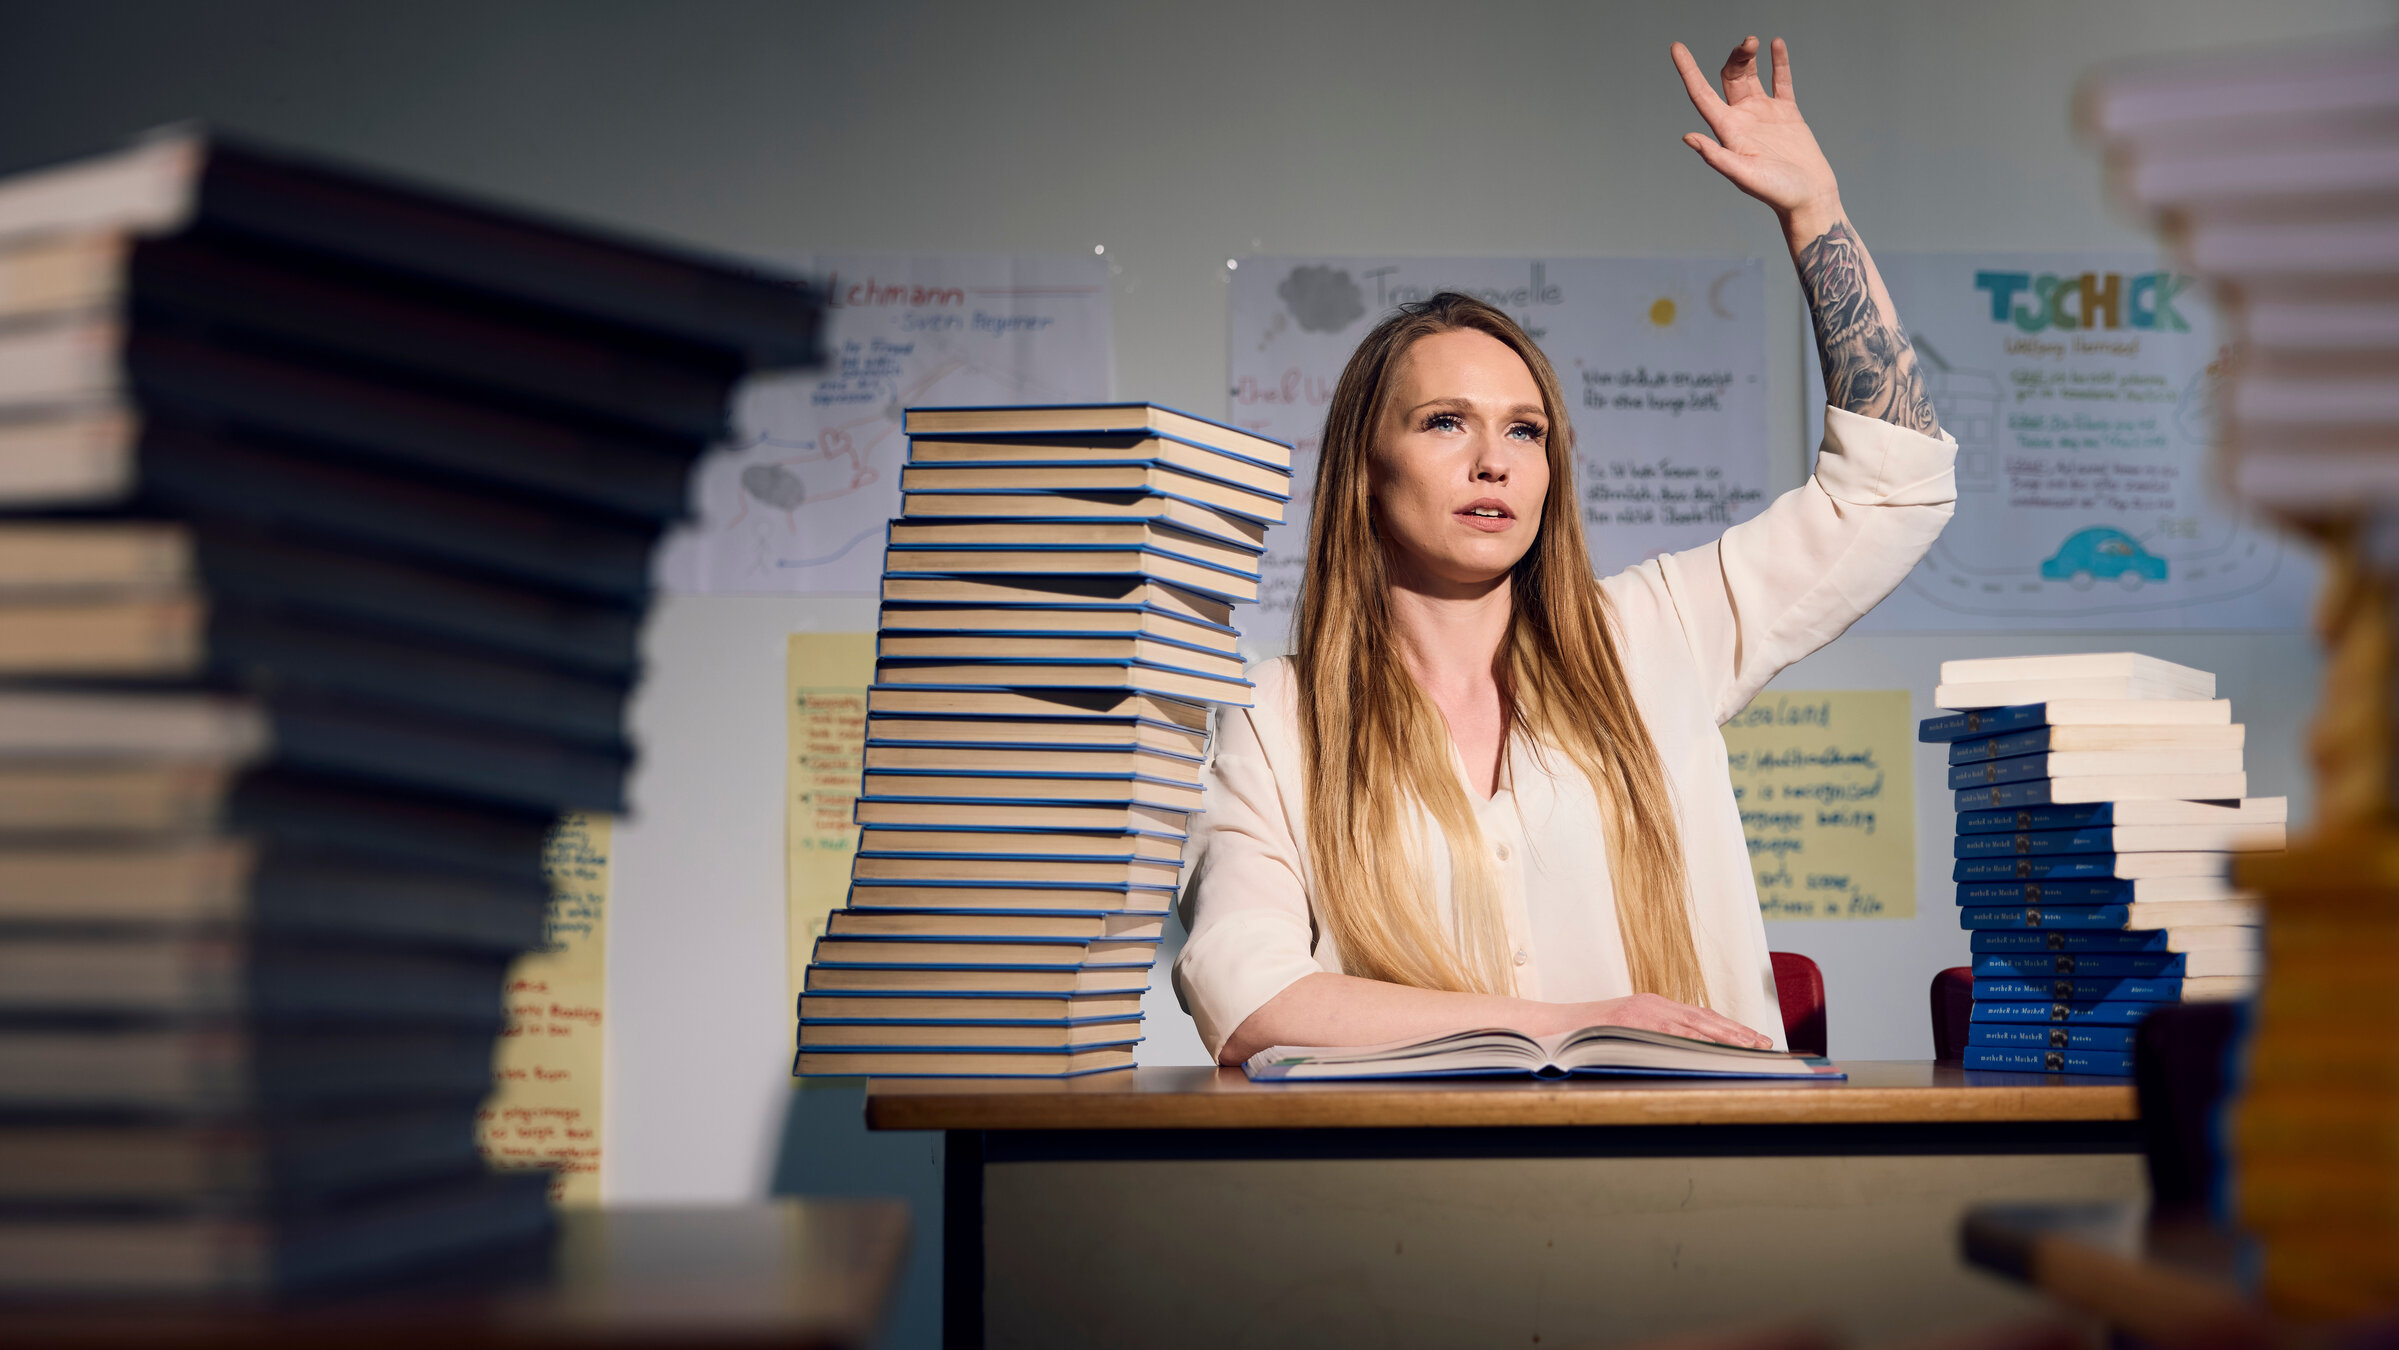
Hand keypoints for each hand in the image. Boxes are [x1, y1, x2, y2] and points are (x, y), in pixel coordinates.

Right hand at [1536, 992, 1775, 1049]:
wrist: (1551, 1027)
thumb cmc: (1587, 1037)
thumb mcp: (1625, 1034)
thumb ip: (1651, 1038)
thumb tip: (1679, 1055)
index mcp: (1652, 1007)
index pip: (1699, 1015)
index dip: (1728, 1027)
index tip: (1753, 1039)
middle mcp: (1651, 1005)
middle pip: (1704, 1018)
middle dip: (1737, 1032)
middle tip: (1765, 1045)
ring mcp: (1641, 1012)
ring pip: (1693, 1024)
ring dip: (1725, 1036)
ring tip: (1750, 1047)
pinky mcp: (1630, 1021)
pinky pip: (1668, 1033)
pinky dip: (1695, 1041)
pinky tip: (1715, 1049)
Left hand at [1671, 36, 1840, 240]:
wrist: (1809, 197)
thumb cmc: (1776, 192)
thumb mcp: (1743, 175)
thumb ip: (1717, 156)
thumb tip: (1688, 137)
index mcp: (1727, 131)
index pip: (1701, 94)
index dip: (1688, 70)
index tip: (1676, 47)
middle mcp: (1741, 119)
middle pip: (1728, 78)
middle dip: (1735, 57)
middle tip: (1748, 41)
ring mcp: (1764, 114)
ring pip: (1750, 76)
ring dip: (1749, 56)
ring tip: (1754, 40)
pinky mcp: (1787, 113)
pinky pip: (1780, 81)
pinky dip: (1778, 62)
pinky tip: (1776, 44)